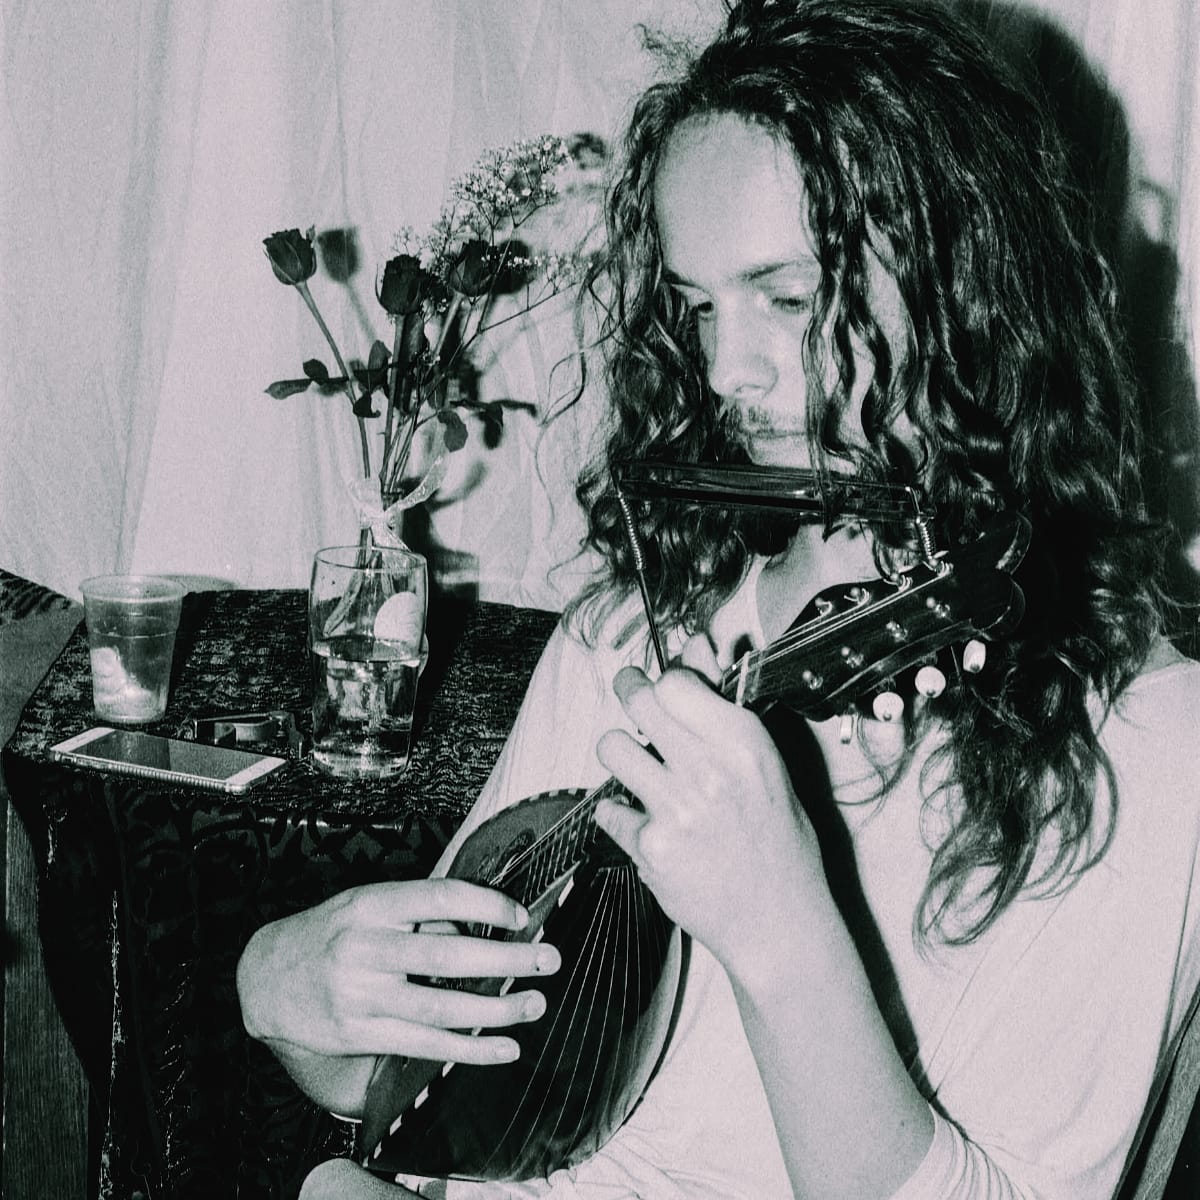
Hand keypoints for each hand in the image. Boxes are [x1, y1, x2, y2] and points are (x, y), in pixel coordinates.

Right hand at [238, 878, 559, 1065]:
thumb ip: (418, 913)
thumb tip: (478, 927)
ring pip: (440, 1007)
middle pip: (446, 955)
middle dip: (505, 959)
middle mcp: (365, 947)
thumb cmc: (330, 932)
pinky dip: (470, 1049)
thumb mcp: (367, 905)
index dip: (486, 904)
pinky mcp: (360, 1034)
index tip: (521, 915)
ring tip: (534, 1003)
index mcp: (371, 904)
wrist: (266, 978)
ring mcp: (360, 995)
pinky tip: (505, 1047)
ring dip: (496, 1009)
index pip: (439, 896)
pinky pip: (424, 1045)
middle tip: (547, 959)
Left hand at [594, 634, 824, 987]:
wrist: (780, 921)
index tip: (662, 690)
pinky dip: (622, 818)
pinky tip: (649, 827)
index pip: (676, 680)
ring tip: (643, 772)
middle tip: (634, 701)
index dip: (664, 682)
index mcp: (744, 742)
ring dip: (622, 756)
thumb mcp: (764, 764)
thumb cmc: (778, 837)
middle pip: (638, 701)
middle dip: (630, 693)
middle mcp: (709, 770)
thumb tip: (698, 643)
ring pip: (612, 748)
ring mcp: (677, 810)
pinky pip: (609, 811)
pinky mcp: (651, 848)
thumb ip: (724, 703)